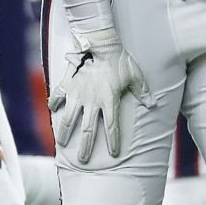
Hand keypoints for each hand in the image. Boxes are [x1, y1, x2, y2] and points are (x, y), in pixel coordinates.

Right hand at [48, 28, 149, 165]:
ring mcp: (77, 94)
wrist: (100, 44)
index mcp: (109, 101)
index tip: (115, 153)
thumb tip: (153, 104)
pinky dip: (53, 104)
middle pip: (88, 130)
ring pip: (69, 119)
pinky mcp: (68, 84)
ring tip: (62, 143)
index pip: (112, 127)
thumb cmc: (119, 60)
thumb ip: (143, 91)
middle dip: (85, 147)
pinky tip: (52, 110)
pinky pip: (57, 96)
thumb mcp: (135, 76)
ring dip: (65, 133)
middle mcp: (92, 102)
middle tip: (83, 160)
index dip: (114, 141)